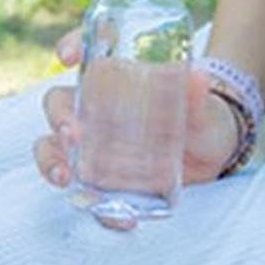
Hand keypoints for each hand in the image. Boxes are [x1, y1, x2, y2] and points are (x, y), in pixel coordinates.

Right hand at [32, 29, 244, 201]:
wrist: (213, 145)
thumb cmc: (199, 110)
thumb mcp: (201, 102)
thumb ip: (197, 94)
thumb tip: (198, 76)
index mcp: (114, 78)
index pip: (85, 52)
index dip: (71, 45)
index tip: (68, 56)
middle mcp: (95, 110)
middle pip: (59, 107)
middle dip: (57, 119)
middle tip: (71, 133)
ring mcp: (96, 146)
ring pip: (55, 150)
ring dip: (52, 162)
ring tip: (65, 177)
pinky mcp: (108, 179)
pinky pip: (91, 193)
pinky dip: (98, 208)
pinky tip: (120, 218)